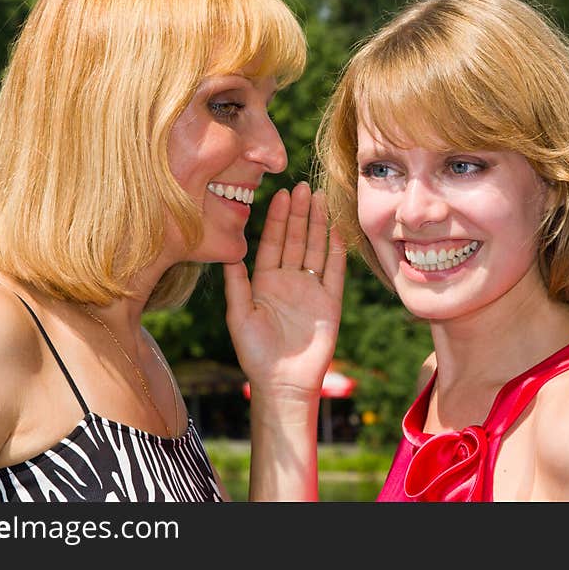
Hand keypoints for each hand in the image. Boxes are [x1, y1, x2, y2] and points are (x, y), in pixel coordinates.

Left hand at [223, 182, 345, 400]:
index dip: (277, 218)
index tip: (281, 194)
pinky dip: (337, 252)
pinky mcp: (330, 302)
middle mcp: (288, 280)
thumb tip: (229, 253)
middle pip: (296, 239)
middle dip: (299, 213)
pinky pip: (335, 272)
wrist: (283, 383)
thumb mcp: (239, 316)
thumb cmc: (255, 354)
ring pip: (316, 248)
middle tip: (303, 186)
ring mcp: (310, 289)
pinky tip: (338, 231)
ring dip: (318, 225)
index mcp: (265, 281)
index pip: (273, 242)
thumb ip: (236, 285)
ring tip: (321, 199)